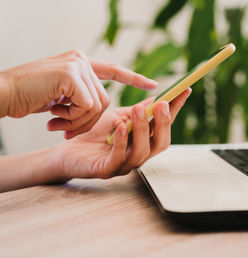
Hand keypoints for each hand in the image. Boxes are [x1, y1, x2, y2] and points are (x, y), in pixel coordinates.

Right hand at [0, 50, 157, 138]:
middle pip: (105, 99)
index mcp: (80, 63)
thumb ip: (81, 93)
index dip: (133, 78)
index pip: (113, 69)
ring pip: (98, 105)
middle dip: (88, 120)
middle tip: (66, 128)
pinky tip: (54, 117)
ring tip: (57, 121)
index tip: (153, 85)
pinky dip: (73, 118)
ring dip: (79, 121)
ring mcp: (76, 65)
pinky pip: (87, 106)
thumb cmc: (29, 97)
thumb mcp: (61, 94)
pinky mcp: (70, 75)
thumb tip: (100, 106)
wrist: (3, 93)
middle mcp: (81, 60)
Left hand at [50, 88, 190, 179]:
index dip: (176, 109)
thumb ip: (138, 111)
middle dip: (164, 124)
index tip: (184, 91)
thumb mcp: (119, 116)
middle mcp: (138, 154)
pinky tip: (121, 127)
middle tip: (162, 105)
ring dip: (142, 130)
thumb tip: (159, 96)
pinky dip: (122, 142)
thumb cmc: (94, 133)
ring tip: (138, 110)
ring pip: (142, 152)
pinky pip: (118, 158)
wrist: (67, 149)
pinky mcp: (106, 170)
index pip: (165, 125)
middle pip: (161, 143)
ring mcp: (124, 164)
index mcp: (144, 141)